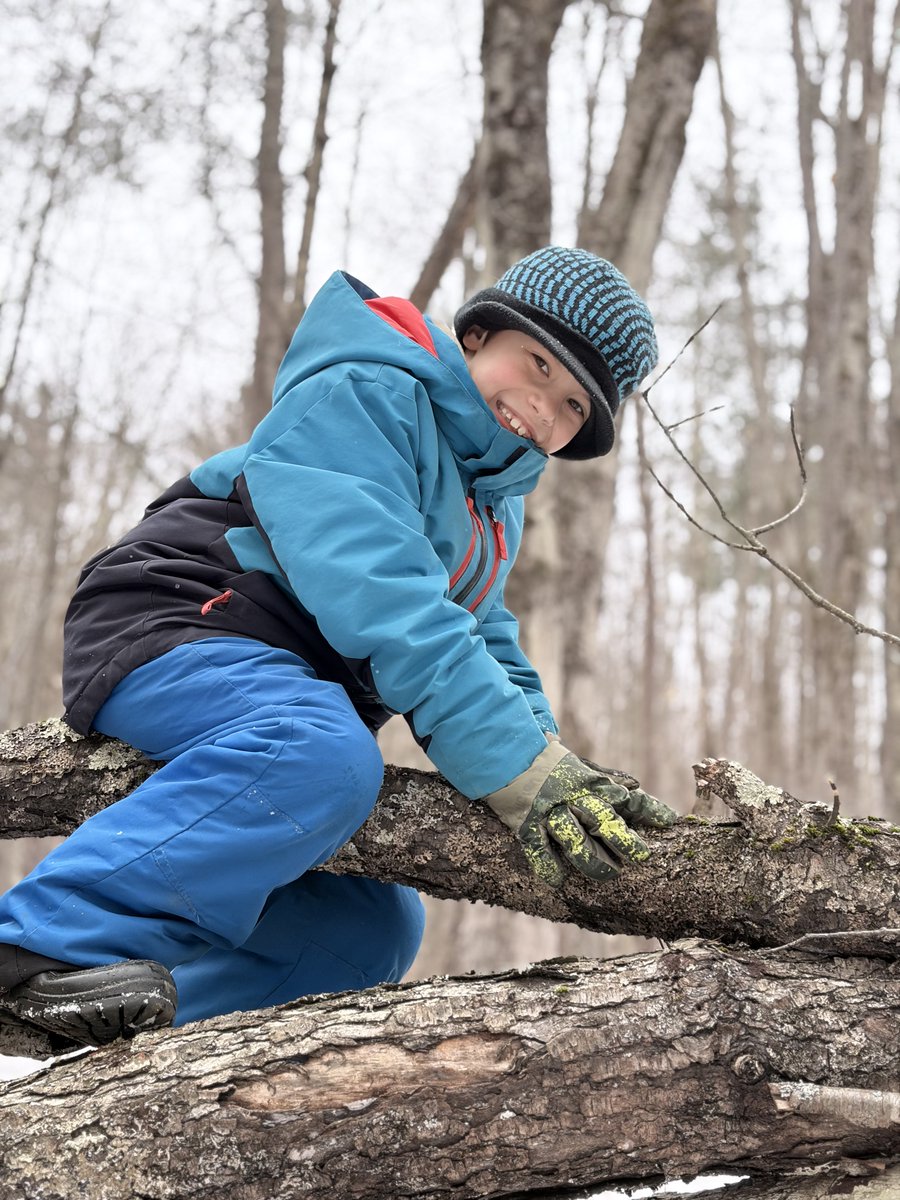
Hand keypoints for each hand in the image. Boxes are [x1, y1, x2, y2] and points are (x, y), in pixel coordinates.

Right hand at [484, 741, 676, 887]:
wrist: (507, 753)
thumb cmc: (550, 763)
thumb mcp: (581, 767)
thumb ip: (607, 779)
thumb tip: (635, 785)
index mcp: (591, 783)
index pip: (626, 797)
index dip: (649, 808)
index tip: (670, 820)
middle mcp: (573, 798)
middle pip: (603, 819)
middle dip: (624, 839)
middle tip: (641, 855)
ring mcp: (550, 812)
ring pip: (574, 838)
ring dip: (592, 859)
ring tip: (607, 874)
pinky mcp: (527, 824)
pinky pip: (539, 849)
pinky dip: (549, 866)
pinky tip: (558, 880)